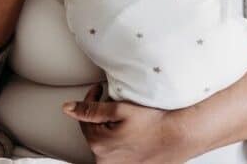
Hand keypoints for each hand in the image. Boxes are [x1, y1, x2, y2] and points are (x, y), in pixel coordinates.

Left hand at [62, 83, 198, 162]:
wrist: (178, 136)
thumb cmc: (153, 122)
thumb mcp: (120, 110)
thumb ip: (91, 110)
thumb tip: (67, 108)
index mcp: (98, 144)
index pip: (85, 118)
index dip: (91, 100)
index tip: (100, 89)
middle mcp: (104, 160)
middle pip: (93, 131)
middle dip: (99, 115)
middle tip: (112, 100)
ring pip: (104, 141)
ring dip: (108, 127)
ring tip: (123, 116)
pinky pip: (116, 151)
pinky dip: (118, 139)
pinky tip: (130, 131)